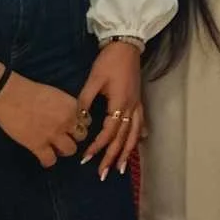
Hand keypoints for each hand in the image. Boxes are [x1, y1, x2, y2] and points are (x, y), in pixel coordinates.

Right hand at [0, 70, 85, 168]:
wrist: (10, 96)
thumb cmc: (30, 91)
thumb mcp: (56, 95)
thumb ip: (66, 107)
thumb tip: (68, 116)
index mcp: (72, 106)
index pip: (86, 121)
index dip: (79, 124)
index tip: (71, 126)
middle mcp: (67, 121)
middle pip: (81, 137)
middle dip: (73, 137)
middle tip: (63, 137)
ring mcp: (53, 134)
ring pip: (70, 150)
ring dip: (63, 150)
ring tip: (54, 147)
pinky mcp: (38, 145)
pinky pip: (50, 160)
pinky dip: (48, 161)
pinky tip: (44, 157)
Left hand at [77, 39, 143, 178]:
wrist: (126, 45)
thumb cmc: (109, 62)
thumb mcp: (93, 80)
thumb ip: (85, 101)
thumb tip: (78, 121)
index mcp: (119, 103)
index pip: (109, 131)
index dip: (97, 146)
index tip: (85, 158)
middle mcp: (131, 107)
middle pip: (123, 138)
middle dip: (113, 157)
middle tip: (103, 174)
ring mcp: (137, 104)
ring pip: (134, 133)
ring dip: (128, 152)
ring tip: (122, 168)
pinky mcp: (138, 100)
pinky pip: (140, 122)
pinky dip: (139, 134)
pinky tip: (139, 142)